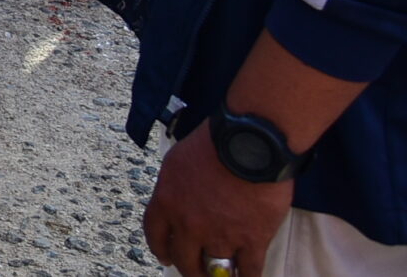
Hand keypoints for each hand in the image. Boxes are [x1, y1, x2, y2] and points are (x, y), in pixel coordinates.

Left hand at [145, 124, 290, 276]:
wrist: (248, 143)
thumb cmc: (214, 143)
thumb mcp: (178, 160)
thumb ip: (174, 185)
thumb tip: (178, 199)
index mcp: (167, 201)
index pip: (155, 234)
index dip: (160, 249)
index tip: (165, 256)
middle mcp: (189, 224)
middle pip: (183, 259)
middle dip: (189, 268)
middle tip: (196, 270)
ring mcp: (220, 235)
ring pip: (215, 270)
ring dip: (218, 275)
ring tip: (223, 275)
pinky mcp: (252, 240)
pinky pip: (249, 272)